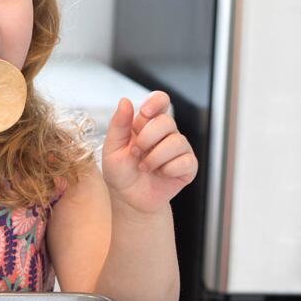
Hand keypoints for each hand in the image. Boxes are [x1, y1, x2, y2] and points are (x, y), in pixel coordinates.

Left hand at [102, 92, 198, 213]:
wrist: (129, 199)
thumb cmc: (120, 173)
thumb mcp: (112, 148)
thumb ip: (118, 125)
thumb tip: (125, 100)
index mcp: (147, 123)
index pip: (161, 100)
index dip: (156, 102)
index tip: (145, 112)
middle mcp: (166, 133)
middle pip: (167, 121)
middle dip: (147, 139)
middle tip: (136, 154)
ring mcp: (179, 148)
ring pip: (177, 141)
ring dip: (155, 158)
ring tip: (144, 167)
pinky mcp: (188, 165)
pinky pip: (185, 161)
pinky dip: (168, 169)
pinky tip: (160, 174)